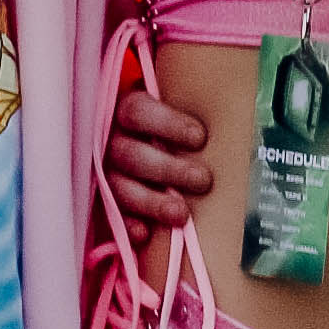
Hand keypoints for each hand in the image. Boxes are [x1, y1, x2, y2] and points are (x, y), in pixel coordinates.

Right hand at [100, 76, 214, 235]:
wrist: (139, 139)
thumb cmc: (166, 124)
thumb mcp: (172, 103)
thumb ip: (187, 101)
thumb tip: (226, 95)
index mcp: (124, 109)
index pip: (138, 112)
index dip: (167, 125)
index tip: (200, 138)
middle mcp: (109, 139)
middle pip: (131, 154)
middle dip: (168, 169)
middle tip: (204, 180)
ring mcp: (103, 170)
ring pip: (119, 187)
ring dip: (151, 201)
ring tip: (182, 214)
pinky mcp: (101, 199)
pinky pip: (109, 214)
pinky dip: (125, 224)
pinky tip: (144, 233)